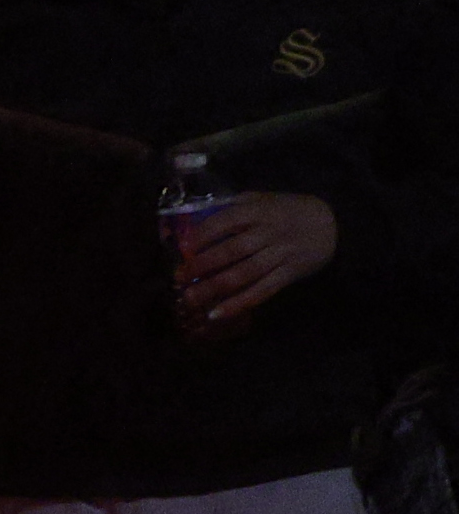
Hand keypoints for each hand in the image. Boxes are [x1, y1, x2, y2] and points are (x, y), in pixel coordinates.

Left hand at [169, 190, 341, 331]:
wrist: (334, 225)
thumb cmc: (289, 211)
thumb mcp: (265, 199)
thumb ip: (235, 206)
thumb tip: (197, 215)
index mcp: (261, 212)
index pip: (227, 221)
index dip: (203, 234)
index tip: (182, 247)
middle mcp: (270, 233)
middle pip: (233, 250)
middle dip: (203, 265)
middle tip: (179, 277)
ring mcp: (281, 255)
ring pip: (245, 274)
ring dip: (215, 288)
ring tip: (190, 299)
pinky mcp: (288, 275)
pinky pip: (262, 291)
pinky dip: (239, 304)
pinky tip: (217, 313)